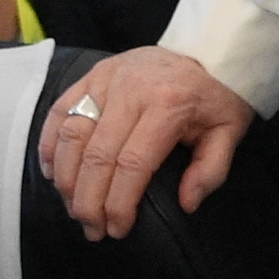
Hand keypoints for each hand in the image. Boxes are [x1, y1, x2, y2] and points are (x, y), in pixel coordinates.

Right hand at [43, 46, 255, 238]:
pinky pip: (59, 111)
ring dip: (67, 179)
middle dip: (89, 201)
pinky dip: (49, 144)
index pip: (132, 164)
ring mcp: (106, 79)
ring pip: (71, 135)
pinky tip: (53, 174)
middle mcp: (131, 89)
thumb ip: (211, 169)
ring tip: (74, 209)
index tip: (117, 229)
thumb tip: (187, 203)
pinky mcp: (91, 74)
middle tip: (91, 229)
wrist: (204, 48)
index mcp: (168, 105)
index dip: (119, 203)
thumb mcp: (228, 131)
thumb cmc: (215, 97)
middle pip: (96, 155)